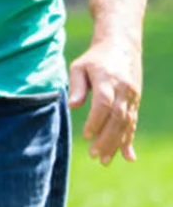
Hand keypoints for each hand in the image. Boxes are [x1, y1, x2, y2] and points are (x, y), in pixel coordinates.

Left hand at [68, 34, 141, 164]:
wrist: (122, 46)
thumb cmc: (94, 58)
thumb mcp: (79, 67)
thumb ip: (76, 85)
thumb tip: (72, 105)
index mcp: (108, 79)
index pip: (104, 103)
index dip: (96, 120)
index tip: (86, 135)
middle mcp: (124, 89)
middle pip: (117, 117)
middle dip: (107, 138)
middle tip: (94, 155)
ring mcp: (132, 96)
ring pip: (126, 123)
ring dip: (116, 144)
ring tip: (105, 161)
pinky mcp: (135, 101)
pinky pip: (133, 123)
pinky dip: (129, 140)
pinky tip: (128, 157)